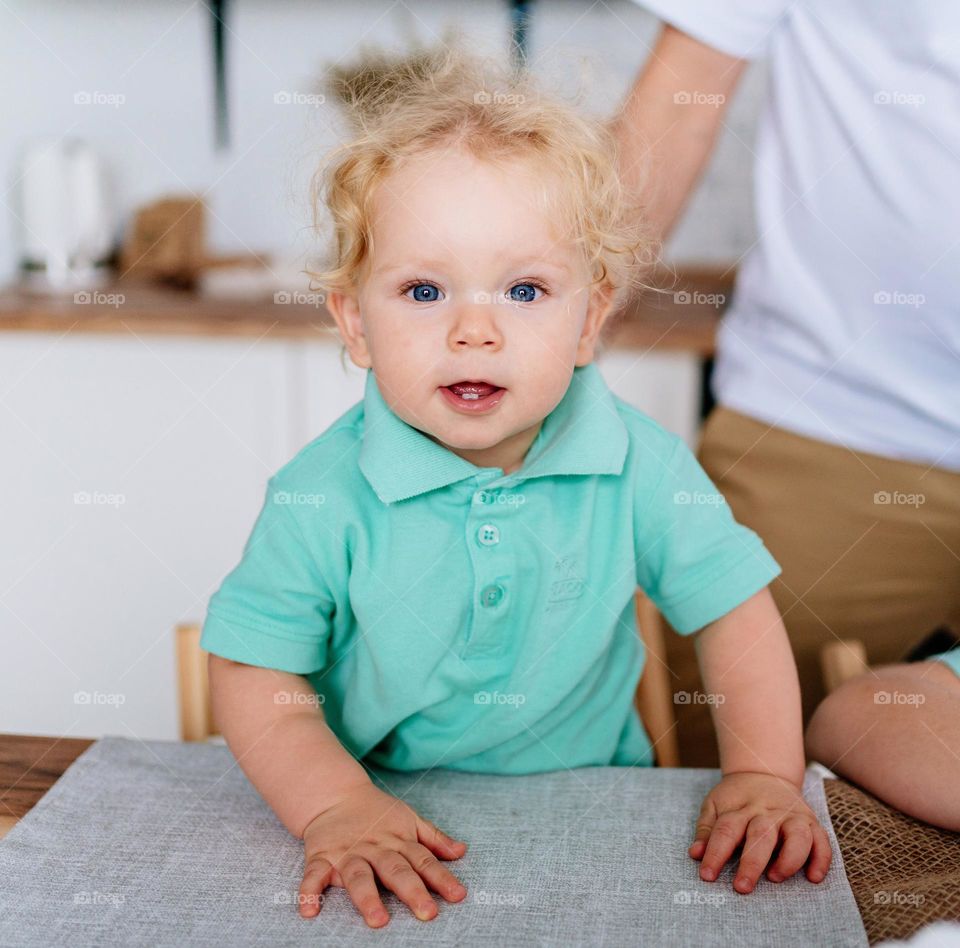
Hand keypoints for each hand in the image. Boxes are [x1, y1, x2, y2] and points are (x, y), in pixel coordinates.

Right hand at [297, 781, 467, 926]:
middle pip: (395, 870)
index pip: (423, 860)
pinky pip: (313, 875)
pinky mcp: (321, 856)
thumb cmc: (377, 814)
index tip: (457, 896)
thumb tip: (461, 851)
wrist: (335, 794)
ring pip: (358, 875)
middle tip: (428, 912)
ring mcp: (348, 853)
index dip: (441, 877)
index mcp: (398, 840)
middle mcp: (375, 848)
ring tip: (378, 920)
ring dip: (367, 897)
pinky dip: (309, 892)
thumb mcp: (409, 819)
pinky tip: (309, 911)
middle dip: (412, 891)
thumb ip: (434, 838)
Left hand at [689, 771, 831, 893]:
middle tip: (742, 887)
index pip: (725, 831)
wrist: (763, 772)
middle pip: (760, 835)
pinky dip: (821, 859)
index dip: (715, 853)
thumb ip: (707, 831)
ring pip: (797, 835)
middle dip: (752, 863)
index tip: (707, 875)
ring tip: (775, 877)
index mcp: (739, 808)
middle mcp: (767, 812)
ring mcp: (790, 816)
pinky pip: (822, 840)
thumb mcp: (715, 805)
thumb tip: (695, 854)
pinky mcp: (810, 821)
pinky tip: (813, 877)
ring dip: (788, 859)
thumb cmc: (736, 797)